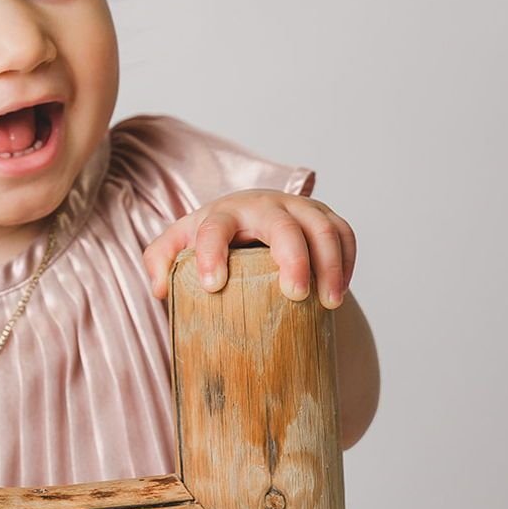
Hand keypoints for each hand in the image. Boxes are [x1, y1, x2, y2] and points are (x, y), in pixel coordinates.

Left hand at [142, 189, 355, 310]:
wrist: (247, 219)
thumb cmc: (213, 238)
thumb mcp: (180, 245)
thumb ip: (160, 260)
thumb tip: (161, 289)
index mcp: (223, 213)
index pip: (214, 228)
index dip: (211, 254)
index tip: (213, 287)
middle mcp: (263, 205)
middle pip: (281, 225)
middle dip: (292, 257)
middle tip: (294, 295)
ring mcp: (298, 209)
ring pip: (323, 228)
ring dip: (330, 264)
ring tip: (329, 303)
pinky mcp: (323, 218)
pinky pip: (344, 234)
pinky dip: (347, 261)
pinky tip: (339, 293)